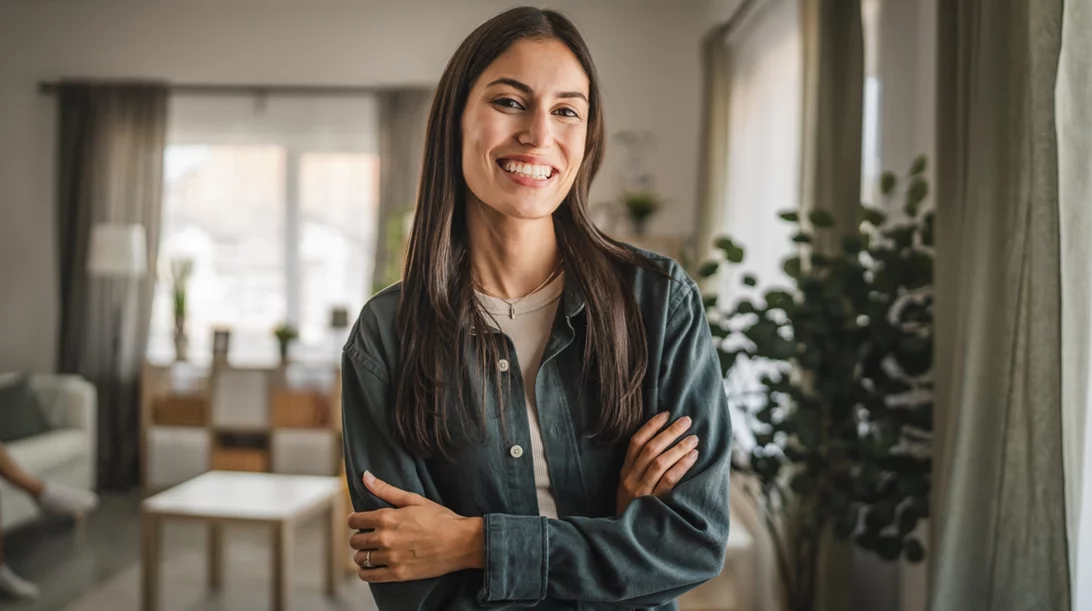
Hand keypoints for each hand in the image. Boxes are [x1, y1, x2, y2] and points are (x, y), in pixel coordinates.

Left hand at [348, 471, 484, 582]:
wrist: (461, 542)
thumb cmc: (440, 518)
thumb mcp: (414, 499)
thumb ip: (386, 489)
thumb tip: (365, 476)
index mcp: (387, 518)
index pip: (355, 520)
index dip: (355, 520)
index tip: (360, 522)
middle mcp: (385, 538)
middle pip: (355, 540)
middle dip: (358, 537)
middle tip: (367, 537)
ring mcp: (391, 558)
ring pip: (361, 558)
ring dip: (362, 555)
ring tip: (371, 552)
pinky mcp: (398, 574)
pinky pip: (370, 576)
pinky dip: (366, 572)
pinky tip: (371, 567)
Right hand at [616, 412, 698, 514]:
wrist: (627, 539)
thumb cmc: (634, 510)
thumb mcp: (629, 487)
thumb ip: (640, 469)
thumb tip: (662, 444)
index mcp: (624, 472)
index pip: (635, 442)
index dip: (651, 426)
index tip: (666, 414)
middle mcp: (631, 479)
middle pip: (650, 449)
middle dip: (670, 432)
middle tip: (686, 421)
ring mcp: (641, 492)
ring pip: (660, 462)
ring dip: (678, 447)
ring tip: (693, 438)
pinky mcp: (653, 504)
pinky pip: (669, 480)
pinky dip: (681, 466)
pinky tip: (693, 456)